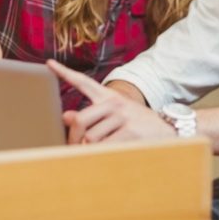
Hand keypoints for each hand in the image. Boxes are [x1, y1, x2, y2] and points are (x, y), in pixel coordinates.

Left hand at [47, 59, 175, 144]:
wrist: (170, 131)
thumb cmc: (138, 126)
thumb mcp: (116, 117)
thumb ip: (91, 117)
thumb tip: (65, 116)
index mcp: (110, 97)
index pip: (83, 82)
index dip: (65, 73)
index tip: (48, 63)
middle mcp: (115, 103)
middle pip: (80, 120)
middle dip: (73, 138)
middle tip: (74, 148)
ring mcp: (123, 117)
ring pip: (90, 138)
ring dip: (89, 150)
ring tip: (97, 153)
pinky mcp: (130, 132)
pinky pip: (104, 147)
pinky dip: (100, 156)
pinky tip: (108, 155)